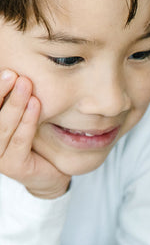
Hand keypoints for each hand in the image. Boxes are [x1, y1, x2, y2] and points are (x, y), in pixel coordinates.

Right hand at [0, 70, 70, 198]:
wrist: (50, 174)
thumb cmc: (32, 142)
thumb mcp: (18, 119)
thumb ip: (10, 102)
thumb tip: (12, 72)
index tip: (5, 70)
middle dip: (1, 91)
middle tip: (13, 73)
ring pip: (4, 126)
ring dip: (16, 103)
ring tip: (25, 84)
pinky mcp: (14, 167)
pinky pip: (21, 140)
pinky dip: (28, 121)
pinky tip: (36, 104)